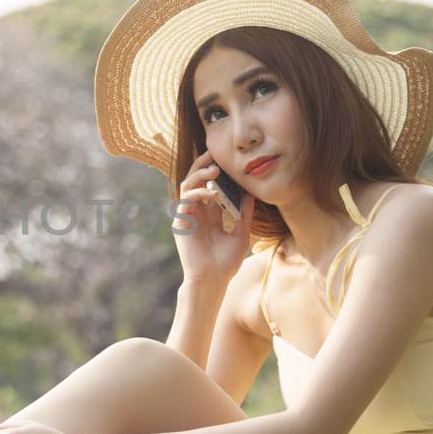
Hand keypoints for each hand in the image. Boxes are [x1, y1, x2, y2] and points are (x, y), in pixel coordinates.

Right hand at [172, 149, 255, 285]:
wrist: (213, 280)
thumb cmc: (226, 262)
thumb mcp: (240, 233)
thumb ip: (243, 213)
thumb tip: (251, 193)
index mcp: (210, 214)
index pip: (211, 186)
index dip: (217, 172)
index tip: (229, 160)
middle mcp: (197, 212)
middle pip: (196, 180)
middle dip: (204, 165)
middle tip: (216, 153)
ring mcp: (187, 216)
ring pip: (188, 184)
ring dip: (199, 175)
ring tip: (215, 170)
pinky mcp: (181, 222)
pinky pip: (185, 199)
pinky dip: (198, 193)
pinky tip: (212, 194)